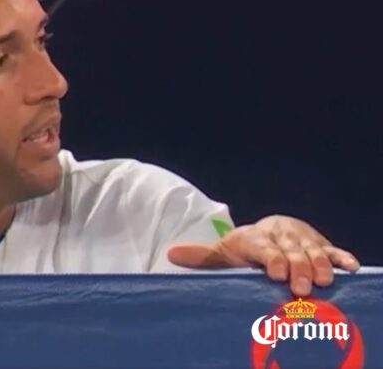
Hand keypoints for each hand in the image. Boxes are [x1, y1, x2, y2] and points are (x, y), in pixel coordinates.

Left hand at [166, 215, 359, 296]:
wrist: (268, 230)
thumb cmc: (243, 249)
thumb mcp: (222, 252)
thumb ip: (201, 255)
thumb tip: (171, 254)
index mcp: (254, 238)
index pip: (263, 248)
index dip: (271, 259)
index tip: (275, 273)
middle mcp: (279, 235)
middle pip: (290, 251)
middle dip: (297, 268)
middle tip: (300, 288)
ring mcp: (301, 239)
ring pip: (313, 251)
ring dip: (319, 266)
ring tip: (323, 282)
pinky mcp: (320, 243)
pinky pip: (332, 250)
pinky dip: (340, 257)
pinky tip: (348, 267)